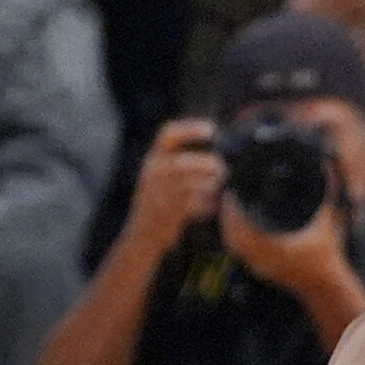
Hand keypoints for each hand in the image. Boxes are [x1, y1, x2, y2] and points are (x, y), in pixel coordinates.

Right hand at [123, 118, 225, 255]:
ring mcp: (160, 194)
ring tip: (217, 186)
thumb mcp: (163, 174)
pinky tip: (211, 206)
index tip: (212, 129)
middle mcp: (154, 173)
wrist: (142, 235)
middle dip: (205, 164)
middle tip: (222, 168)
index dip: (190, 129)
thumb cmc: (159, 200)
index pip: (167, 135)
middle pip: (180, 163)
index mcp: (154, 159)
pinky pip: (193, 206)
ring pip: (189, 185)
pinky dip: (206, 205)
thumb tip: (215, 146)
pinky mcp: (168, 214)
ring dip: (209, 185)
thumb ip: (184, 160)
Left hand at [218, 189, 352, 298]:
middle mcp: (264, 260)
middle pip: (232, 236)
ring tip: (229, 205)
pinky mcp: (258, 268)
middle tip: (227, 195)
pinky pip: (238, 251)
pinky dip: (234, 235)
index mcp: (278, 249)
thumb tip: (325, 168)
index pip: (244, 229)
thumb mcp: (328, 221)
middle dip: (228, 215)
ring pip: (233, 244)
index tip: (233, 192)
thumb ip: (327, 194)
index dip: (234, 209)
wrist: (325, 284)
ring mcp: (259, 266)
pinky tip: (235, 223)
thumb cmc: (327, 254)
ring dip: (229, 225)